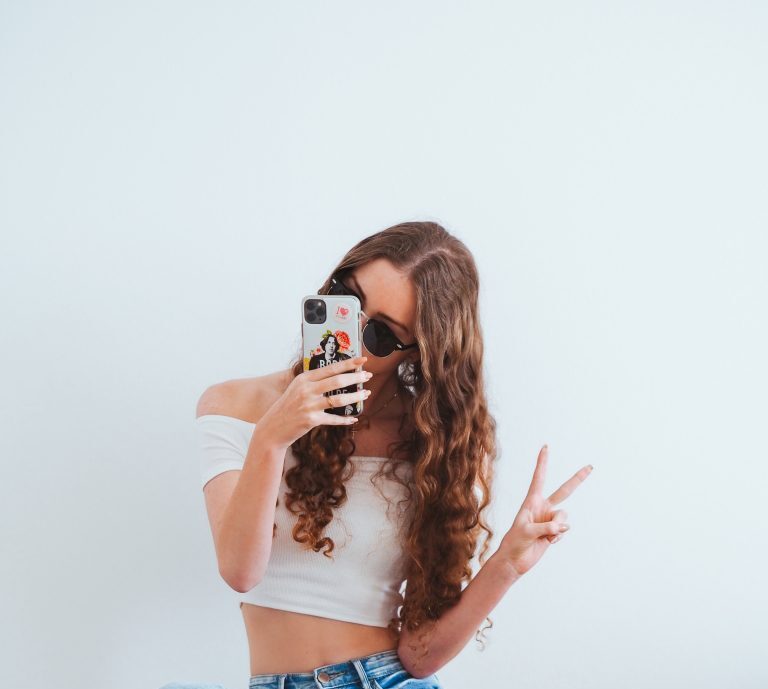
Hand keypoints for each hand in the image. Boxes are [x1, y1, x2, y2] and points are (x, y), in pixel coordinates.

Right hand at [257, 355, 371, 449]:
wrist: (272, 428)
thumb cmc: (288, 407)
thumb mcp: (297, 389)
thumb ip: (313, 382)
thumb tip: (337, 376)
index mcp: (304, 379)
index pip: (330, 368)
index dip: (348, 363)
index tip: (362, 360)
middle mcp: (306, 390)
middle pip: (337, 381)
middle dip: (356, 378)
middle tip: (368, 376)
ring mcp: (309, 405)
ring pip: (339, 399)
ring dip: (355, 397)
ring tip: (366, 394)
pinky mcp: (311, 420)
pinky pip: (334, 418)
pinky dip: (345, 419)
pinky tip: (353, 419)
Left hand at [496, 445, 592, 575]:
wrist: (515, 560)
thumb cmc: (515, 542)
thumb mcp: (527, 532)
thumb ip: (545, 527)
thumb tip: (562, 527)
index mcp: (532, 501)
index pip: (539, 478)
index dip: (543, 463)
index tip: (545, 447)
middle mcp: (543, 507)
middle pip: (564, 491)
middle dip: (577, 479)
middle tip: (590, 466)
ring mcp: (550, 519)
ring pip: (565, 517)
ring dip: (558, 527)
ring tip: (546, 535)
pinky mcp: (555, 532)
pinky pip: (564, 531)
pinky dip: (558, 537)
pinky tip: (547, 542)